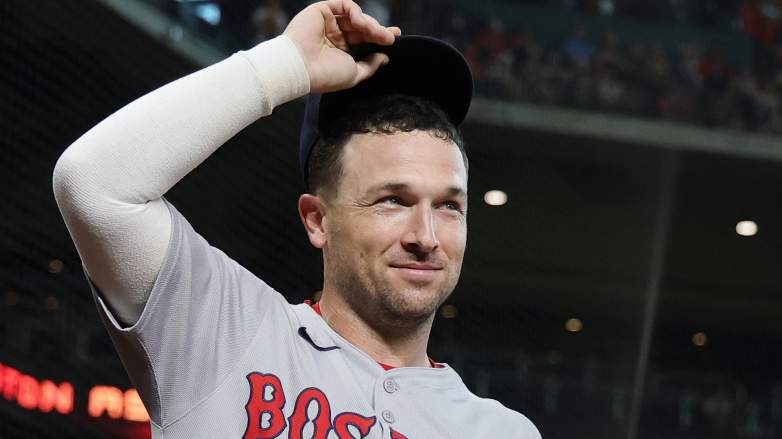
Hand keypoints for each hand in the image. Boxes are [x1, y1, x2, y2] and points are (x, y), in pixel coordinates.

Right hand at [283, 0, 401, 92]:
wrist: (301, 67)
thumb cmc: (325, 75)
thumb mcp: (354, 74)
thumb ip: (369, 65)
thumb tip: (384, 57)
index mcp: (340, 51)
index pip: (363, 41)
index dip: (379, 37)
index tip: (394, 38)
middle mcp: (334, 36)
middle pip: (362, 29)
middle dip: (378, 31)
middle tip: (391, 37)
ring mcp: (328, 23)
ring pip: (356, 17)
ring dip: (370, 24)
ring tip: (378, 34)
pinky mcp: (322, 11)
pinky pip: (344, 5)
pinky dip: (356, 12)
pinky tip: (360, 23)